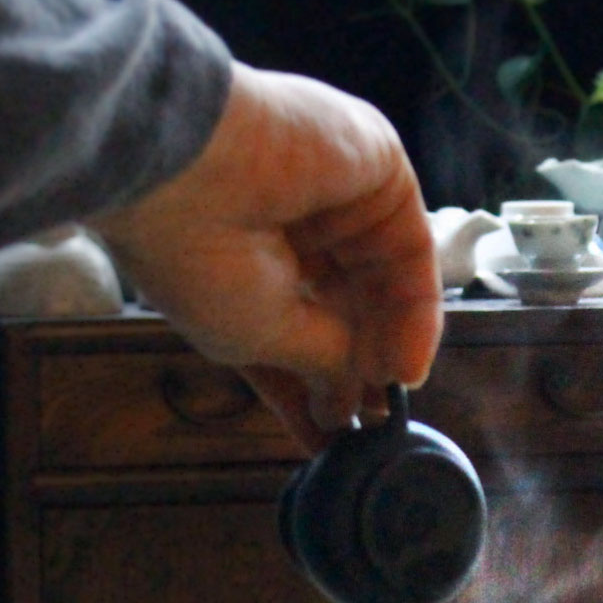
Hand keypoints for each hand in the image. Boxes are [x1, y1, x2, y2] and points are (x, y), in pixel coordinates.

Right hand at [92, 65, 439, 450]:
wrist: (185, 165)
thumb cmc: (196, 254)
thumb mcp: (260, 336)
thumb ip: (324, 361)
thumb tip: (360, 398)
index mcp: (247, 259)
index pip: (298, 328)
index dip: (317, 386)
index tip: (332, 437)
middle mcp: (294, 225)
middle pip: (349, 305)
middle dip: (362, 366)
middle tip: (373, 421)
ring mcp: (338, 194)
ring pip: (386, 280)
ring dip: (392, 344)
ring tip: (388, 396)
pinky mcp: (377, 166)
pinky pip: (411, 247)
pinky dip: (417, 308)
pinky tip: (405, 361)